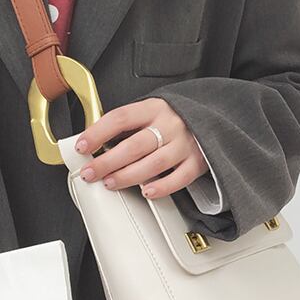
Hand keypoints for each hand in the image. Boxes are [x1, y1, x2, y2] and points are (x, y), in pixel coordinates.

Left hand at [74, 98, 207, 198]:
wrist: (218, 117)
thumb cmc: (177, 117)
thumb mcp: (153, 110)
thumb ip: (130, 124)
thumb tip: (97, 143)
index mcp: (155, 107)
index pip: (121, 118)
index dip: (98, 132)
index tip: (82, 146)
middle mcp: (170, 125)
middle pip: (134, 145)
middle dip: (107, 161)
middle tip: (90, 172)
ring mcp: (186, 144)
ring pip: (154, 163)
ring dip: (128, 176)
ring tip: (110, 183)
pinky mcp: (199, 162)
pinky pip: (179, 178)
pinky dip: (162, 187)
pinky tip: (147, 192)